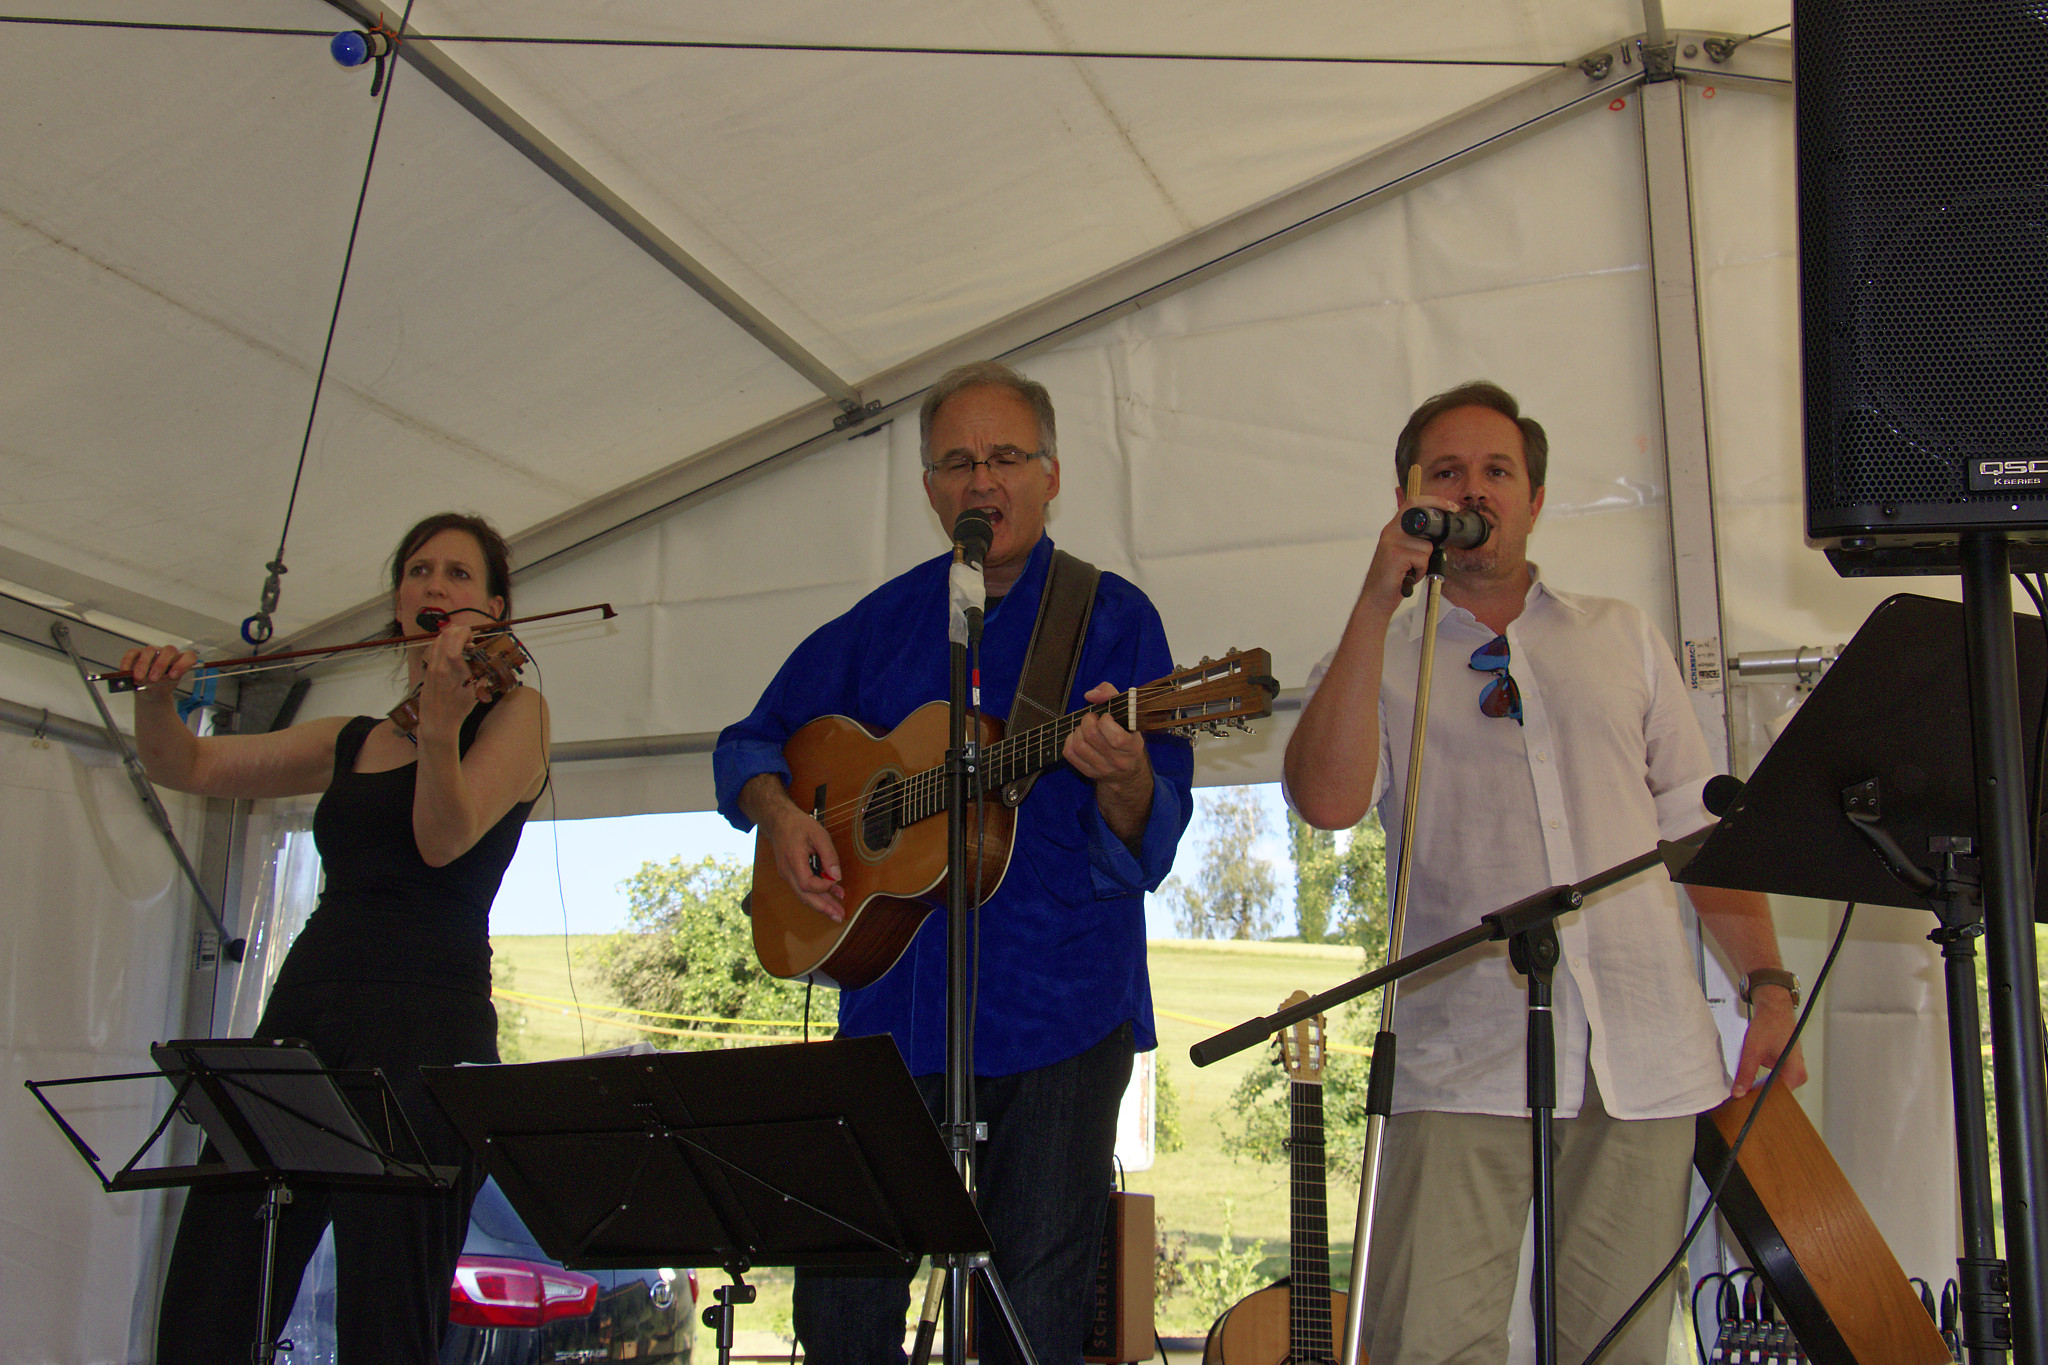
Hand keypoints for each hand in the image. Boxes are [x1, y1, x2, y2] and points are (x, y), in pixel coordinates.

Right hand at [119, 644, 198, 695]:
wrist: (149, 692)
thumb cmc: (160, 688)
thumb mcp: (164, 690)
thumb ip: (161, 685)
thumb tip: (152, 683)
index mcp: (180, 662)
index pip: (189, 656)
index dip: (183, 664)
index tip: (173, 676)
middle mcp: (168, 654)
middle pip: (169, 650)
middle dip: (161, 665)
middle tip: (154, 679)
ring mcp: (153, 652)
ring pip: (150, 650)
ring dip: (143, 665)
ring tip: (139, 679)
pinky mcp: (137, 653)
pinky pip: (132, 653)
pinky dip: (128, 662)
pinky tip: (126, 672)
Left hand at [414, 622, 483, 741]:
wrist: (438, 722)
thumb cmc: (458, 710)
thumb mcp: (475, 693)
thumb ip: (480, 676)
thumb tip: (487, 664)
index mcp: (454, 673)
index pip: (454, 643)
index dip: (463, 633)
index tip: (471, 634)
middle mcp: (440, 667)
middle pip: (445, 637)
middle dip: (458, 630)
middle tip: (468, 637)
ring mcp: (432, 668)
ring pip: (437, 641)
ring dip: (449, 635)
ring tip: (460, 641)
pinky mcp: (427, 671)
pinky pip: (433, 650)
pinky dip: (442, 643)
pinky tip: (450, 648)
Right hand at [761, 802, 846, 921]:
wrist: (778, 820)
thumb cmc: (798, 824)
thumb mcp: (819, 834)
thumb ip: (829, 855)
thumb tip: (837, 876)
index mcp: (794, 860)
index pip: (807, 884)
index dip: (823, 886)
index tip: (835, 879)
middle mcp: (787, 871)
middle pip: (804, 897)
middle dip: (823, 908)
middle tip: (839, 916)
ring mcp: (787, 874)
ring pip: (803, 895)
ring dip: (821, 904)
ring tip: (837, 912)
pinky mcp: (790, 873)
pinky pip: (803, 887)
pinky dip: (817, 893)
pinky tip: (832, 895)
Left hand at [1067, 681, 1153, 842]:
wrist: (1128, 774)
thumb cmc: (1128, 737)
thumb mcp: (1129, 716)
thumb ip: (1112, 696)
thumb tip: (1090, 694)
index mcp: (1133, 747)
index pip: (1116, 737)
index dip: (1106, 721)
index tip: (1107, 716)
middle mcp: (1119, 761)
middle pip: (1092, 736)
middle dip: (1088, 720)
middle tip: (1092, 718)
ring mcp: (1103, 769)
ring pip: (1079, 745)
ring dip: (1078, 730)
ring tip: (1085, 727)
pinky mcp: (1089, 773)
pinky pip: (1070, 754)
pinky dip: (1069, 740)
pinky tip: (1078, 737)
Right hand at [1359, 493, 1461, 616]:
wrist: (1375, 598)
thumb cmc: (1392, 577)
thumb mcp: (1401, 551)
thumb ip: (1414, 539)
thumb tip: (1438, 534)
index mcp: (1393, 528)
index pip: (1414, 503)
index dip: (1436, 501)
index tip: (1451, 506)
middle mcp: (1391, 531)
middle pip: (1425, 524)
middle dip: (1432, 541)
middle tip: (1423, 557)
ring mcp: (1392, 542)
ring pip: (1427, 546)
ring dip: (1424, 563)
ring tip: (1410, 570)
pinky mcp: (1396, 555)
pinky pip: (1422, 559)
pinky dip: (1420, 571)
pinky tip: (1408, 575)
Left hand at [1730, 989, 1805, 1097]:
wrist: (1774, 1008)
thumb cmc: (1769, 1025)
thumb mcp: (1752, 1050)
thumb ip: (1746, 1073)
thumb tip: (1739, 1093)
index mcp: (1795, 1073)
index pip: (1778, 1098)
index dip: (1760, 1102)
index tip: (1745, 1105)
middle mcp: (1798, 1075)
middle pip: (1777, 1094)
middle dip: (1759, 1094)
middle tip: (1741, 1096)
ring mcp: (1794, 1071)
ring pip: (1774, 1088)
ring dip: (1759, 1087)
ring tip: (1745, 1086)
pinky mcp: (1788, 1068)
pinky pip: (1774, 1081)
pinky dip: (1762, 1080)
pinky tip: (1751, 1079)